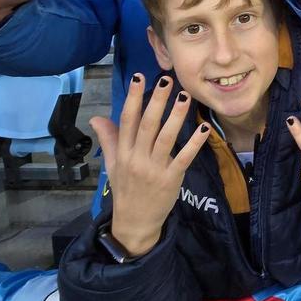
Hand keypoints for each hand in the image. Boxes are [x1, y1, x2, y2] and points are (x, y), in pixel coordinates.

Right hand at [91, 74, 211, 257]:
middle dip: (156, 102)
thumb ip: (108, 139)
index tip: (139, 77)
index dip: (133, 98)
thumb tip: (96, 117)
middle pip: (147, 125)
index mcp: (123, 153)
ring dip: (176, 116)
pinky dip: (194, 143)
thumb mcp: (113, 165)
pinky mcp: (171, 179)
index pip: (126, 120)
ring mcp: (154, 169)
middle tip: (167, 80)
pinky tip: (203, 127)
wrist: (134, 223)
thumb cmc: (126, 190)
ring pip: (166, 138)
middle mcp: (137, 158)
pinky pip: (184, 157)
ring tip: (185, 96)